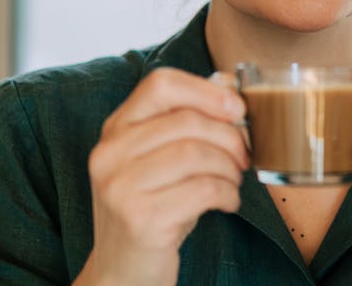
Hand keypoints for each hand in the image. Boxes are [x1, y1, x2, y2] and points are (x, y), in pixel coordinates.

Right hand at [74, 68, 248, 285]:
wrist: (123, 271)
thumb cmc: (153, 207)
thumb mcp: (159, 161)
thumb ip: (184, 124)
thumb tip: (229, 89)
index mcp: (115, 130)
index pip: (160, 84)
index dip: (206, 91)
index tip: (237, 109)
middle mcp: (109, 154)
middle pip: (187, 122)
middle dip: (229, 138)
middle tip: (243, 158)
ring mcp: (120, 187)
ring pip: (196, 154)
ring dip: (229, 169)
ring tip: (232, 182)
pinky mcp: (140, 219)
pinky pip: (202, 190)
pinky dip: (227, 195)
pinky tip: (226, 204)